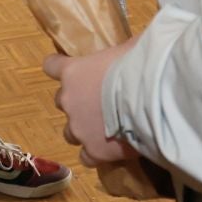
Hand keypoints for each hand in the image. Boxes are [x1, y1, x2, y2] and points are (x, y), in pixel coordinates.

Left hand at [44, 37, 138, 167]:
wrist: (150, 101)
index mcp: (73, 72)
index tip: (66, 68)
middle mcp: (69, 100)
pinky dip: (95, 154)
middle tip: (97, 102)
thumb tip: (140, 44)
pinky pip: (86, 157)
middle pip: (62, 101)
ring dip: (82, 129)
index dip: (58, 67)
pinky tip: (109, 151)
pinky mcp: (94, 151)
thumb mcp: (132, 47)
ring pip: (70, 132)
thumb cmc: (139, 66)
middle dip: (76, 102)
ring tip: (103, 131)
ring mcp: (79, 128)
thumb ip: (126, 48)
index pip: (51, 66)